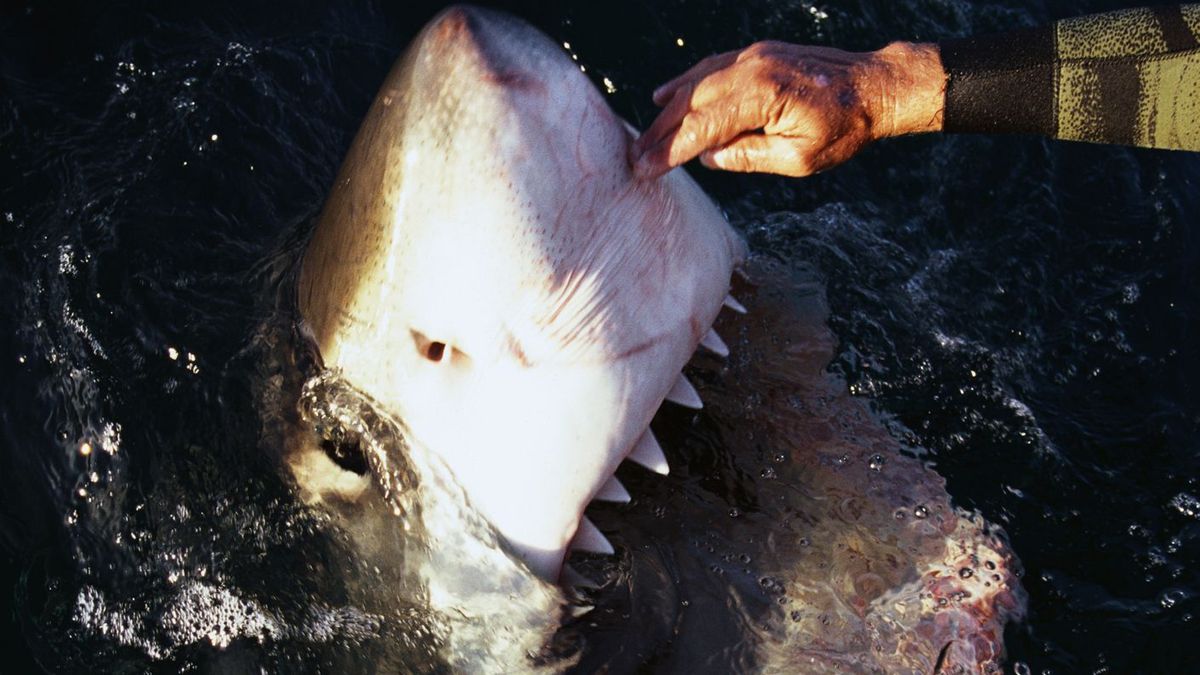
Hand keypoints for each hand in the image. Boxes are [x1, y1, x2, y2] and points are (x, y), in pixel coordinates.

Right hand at [628, 41, 945, 178]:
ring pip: (696, 81)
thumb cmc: (843, 128)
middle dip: (660, 132)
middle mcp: (752, 69)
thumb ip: (748, 157)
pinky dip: (686, 83)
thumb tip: (708, 159)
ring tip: (645, 134)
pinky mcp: (756, 54)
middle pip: (691, 102)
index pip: (702, 127)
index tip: (645, 169)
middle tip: (635, 157)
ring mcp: (753, 57)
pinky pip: (711, 68)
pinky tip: (666, 96)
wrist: (874, 87)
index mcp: (762, 96)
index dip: (669, 150)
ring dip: (667, 109)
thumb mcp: (798, 158)